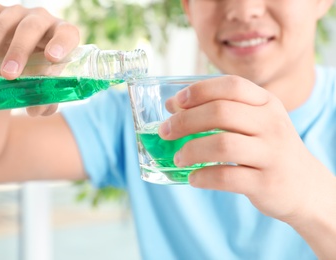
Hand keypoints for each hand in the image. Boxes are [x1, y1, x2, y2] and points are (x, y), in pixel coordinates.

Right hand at [0, 3, 79, 115]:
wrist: (19, 62)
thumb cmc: (39, 76)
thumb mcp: (46, 88)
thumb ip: (45, 101)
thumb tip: (36, 109)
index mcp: (63, 36)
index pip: (67, 35)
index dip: (61, 44)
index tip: (52, 58)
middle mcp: (43, 20)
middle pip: (31, 29)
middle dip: (18, 51)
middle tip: (9, 75)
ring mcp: (19, 13)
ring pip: (2, 26)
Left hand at [158, 75, 335, 222]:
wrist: (303, 186)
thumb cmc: (267, 148)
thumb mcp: (254, 122)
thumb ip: (219, 110)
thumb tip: (172, 105)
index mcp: (266, 103)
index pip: (231, 86)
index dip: (199, 91)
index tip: (175, 102)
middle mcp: (271, 124)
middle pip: (221, 113)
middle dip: (185, 121)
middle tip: (165, 132)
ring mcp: (271, 154)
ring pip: (223, 145)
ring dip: (191, 151)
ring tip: (178, 158)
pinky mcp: (266, 183)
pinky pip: (227, 177)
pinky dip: (203, 177)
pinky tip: (193, 178)